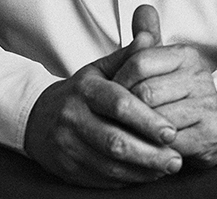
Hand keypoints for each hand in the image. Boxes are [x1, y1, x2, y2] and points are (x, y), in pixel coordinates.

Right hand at [24, 30, 182, 187]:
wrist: (40, 118)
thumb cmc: (82, 92)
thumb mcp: (101, 69)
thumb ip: (128, 56)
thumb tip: (149, 36)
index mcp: (85, 89)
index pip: (118, 105)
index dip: (147, 120)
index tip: (172, 130)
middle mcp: (73, 117)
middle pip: (115, 141)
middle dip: (149, 153)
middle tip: (176, 158)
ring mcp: (68, 145)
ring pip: (110, 164)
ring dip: (143, 170)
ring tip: (168, 167)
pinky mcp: (68, 169)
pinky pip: (103, 179)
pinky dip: (129, 179)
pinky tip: (147, 174)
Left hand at [114, 5, 216, 167]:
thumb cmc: (179, 94)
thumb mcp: (163, 65)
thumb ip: (148, 38)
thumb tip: (142, 8)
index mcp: (185, 54)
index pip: (140, 61)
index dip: (119, 80)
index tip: (110, 94)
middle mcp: (199, 76)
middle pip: (145, 92)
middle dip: (125, 109)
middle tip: (113, 118)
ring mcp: (206, 105)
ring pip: (155, 118)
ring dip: (136, 130)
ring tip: (124, 134)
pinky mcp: (209, 134)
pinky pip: (168, 143)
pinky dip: (151, 148)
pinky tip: (143, 147)